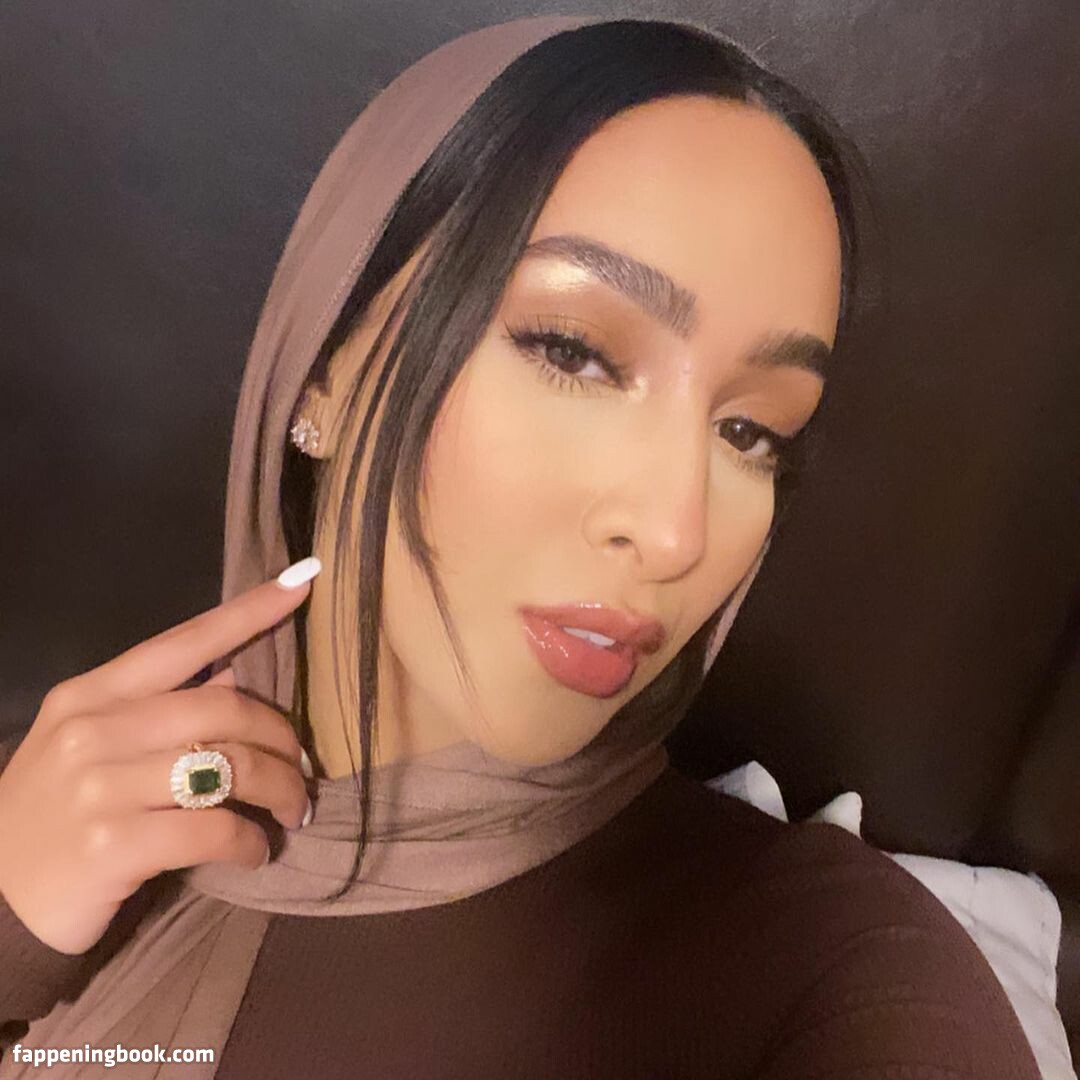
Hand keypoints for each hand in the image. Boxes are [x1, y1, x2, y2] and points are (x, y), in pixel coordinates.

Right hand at [0, 558, 319, 954]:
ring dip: (281, 792)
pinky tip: (256, 854)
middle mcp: (95, 730)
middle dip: (282, 740)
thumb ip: (155, 711)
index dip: (248, 613)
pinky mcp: (112, 845)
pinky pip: (213, 830)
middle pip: (225, 709)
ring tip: (291, 814)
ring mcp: (100, 787)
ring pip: (231, 768)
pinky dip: (250, 842)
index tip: (302, 583)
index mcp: (92, 695)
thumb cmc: (53, 818)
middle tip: (301, 772)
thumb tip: (232, 680)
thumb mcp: (88, 749)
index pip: (184, 642)